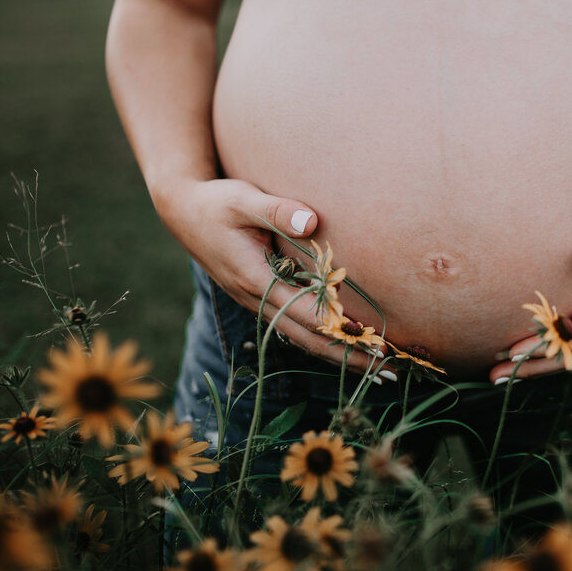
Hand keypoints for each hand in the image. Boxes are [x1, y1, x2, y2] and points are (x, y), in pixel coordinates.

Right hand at [155, 177, 392, 377]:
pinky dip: (319, 340)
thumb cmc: (216, 203)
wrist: (183, 212)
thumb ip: (278, 210)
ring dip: (337, 353)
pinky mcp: (259, 298)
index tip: (376, 345)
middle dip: (347, 357)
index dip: (342, 333)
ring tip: (374, 367)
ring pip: (301, 338)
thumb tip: (312, 222)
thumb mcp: (244, 199)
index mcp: (256, 280)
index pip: (308, 316)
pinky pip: (292, 327)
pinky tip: (342, 347)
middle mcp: (257, 299)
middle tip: (388, 370)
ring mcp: (257, 302)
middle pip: (308, 339)